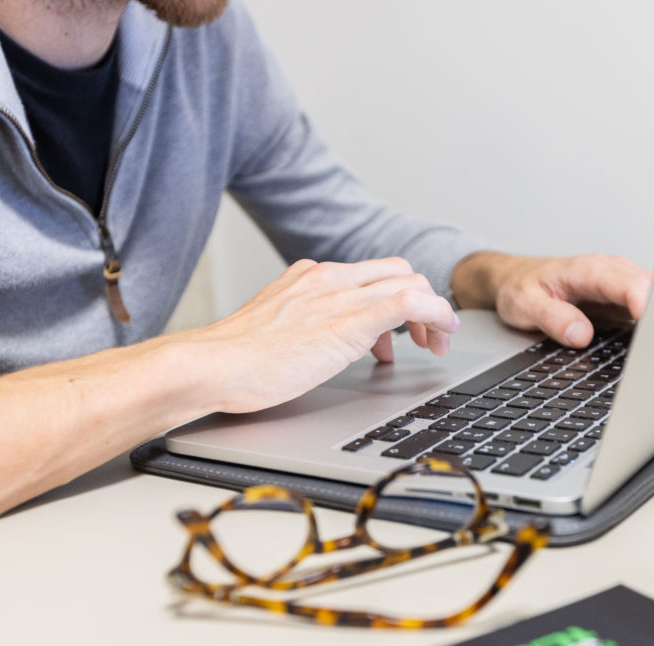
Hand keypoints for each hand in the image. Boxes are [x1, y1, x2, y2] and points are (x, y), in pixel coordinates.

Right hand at [185, 257, 459, 412]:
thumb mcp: (273, 331)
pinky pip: (410, 303)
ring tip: (436, 345)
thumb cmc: (233, 362)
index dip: (394, 297)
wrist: (211, 365)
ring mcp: (339, 296)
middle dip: (422, 303)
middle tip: (427, 340)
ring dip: (435, 313)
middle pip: (397, 271)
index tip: (398, 333)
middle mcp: (327, 278)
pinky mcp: (349, 321)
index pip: (369, 273)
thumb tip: (314, 346)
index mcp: (309, 277)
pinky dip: (437, 315)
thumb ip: (299, 327)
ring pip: (410, 282)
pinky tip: (442, 335)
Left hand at [449, 251, 653, 347]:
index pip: (631, 285)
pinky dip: (652, 323)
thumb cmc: (519, 287)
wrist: (514, 279)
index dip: (648, 307)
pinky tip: (652, 343)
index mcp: (589, 270)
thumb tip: (580, 334)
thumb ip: (552, 318)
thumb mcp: (525, 305)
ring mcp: (618, 285)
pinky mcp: (620, 299)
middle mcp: (610, 272)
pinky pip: (645, 307)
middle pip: (653, 289)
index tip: (653, 330)